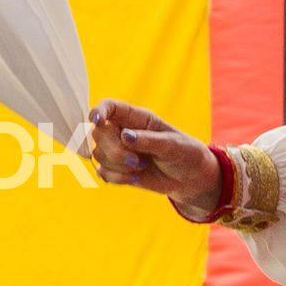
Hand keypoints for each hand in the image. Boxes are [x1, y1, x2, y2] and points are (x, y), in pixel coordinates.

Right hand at [84, 98, 224, 219]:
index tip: (96, 120)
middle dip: (114, 151)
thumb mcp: (173, 145)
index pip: (110, 107)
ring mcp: (117, 150)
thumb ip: (149, 140)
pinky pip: (102, 172)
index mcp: (137, 118)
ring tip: (142, 168)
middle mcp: (122, 131)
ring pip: (98, 154)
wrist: (189, 178)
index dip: (99, 111)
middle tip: (137, 161)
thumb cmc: (185, 153)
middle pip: (98, 133)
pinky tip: (136, 178)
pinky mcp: (116, 168)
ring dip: (119, 166)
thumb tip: (125, 136)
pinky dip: (117, 178)